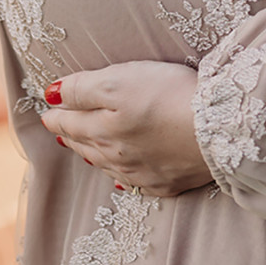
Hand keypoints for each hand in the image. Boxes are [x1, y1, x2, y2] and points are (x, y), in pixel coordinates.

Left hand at [38, 61, 213, 198]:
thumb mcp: (118, 81)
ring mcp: (143, 174)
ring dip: (93, 155)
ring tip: (84, 149)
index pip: (69, 123)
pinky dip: (123, 177)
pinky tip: (122, 179)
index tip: (47, 111)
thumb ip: (82, 88)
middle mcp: (117, 158)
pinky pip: (136, 184)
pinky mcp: (169, 182)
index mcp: (102, 131)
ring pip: (108, 166)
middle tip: (60, 128)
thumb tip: (50, 95)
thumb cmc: (168, 96)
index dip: (56, 114)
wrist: (218, 129)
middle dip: (71, 135)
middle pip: (86, 146)